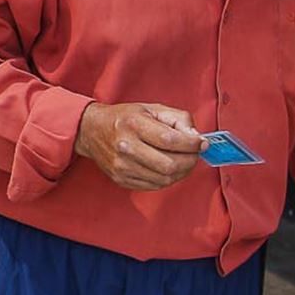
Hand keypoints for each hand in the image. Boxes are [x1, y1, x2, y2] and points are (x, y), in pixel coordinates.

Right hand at [74, 103, 203, 189]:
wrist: (91, 131)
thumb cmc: (124, 118)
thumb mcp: (151, 109)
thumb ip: (177, 118)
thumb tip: (195, 137)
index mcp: (133, 124)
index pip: (170, 140)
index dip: (192, 144)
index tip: (203, 143)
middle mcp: (126, 146)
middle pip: (169, 165)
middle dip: (190, 161)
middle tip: (195, 155)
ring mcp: (122, 166)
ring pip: (164, 179)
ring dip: (182, 172)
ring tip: (184, 161)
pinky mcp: (121, 179)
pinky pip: (154, 186)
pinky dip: (168, 179)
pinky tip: (169, 168)